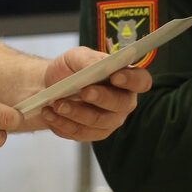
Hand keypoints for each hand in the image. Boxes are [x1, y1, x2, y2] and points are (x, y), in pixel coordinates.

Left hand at [36, 47, 150, 141]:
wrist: (50, 86)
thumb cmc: (70, 69)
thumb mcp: (76, 57)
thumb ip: (87, 60)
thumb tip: (94, 68)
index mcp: (126, 78)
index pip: (141, 81)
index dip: (132, 80)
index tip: (115, 76)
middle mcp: (123, 102)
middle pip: (121, 104)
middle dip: (101, 98)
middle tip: (83, 91)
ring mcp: (110, 121)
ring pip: (97, 121)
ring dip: (75, 112)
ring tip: (56, 103)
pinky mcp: (93, 134)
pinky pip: (80, 133)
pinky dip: (63, 123)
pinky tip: (49, 113)